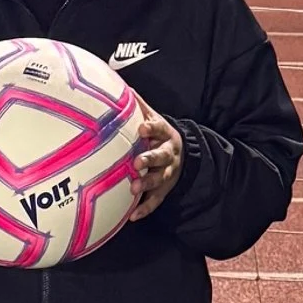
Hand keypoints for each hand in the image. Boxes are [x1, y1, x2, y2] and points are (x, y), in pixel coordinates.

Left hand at [125, 102, 184, 220]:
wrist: (182, 154)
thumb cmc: (158, 134)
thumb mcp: (152, 117)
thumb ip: (138, 105)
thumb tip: (121, 86)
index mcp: (164, 133)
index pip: (158, 128)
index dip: (151, 128)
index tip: (141, 128)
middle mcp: (168, 153)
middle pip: (161, 156)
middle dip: (150, 159)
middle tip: (137, 162)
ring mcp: (167, 173)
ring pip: (160, 179)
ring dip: (147, 184)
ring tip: (134, 188)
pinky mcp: (164, 189)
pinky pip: (155, 200)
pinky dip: (145, 209)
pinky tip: (132, 216)